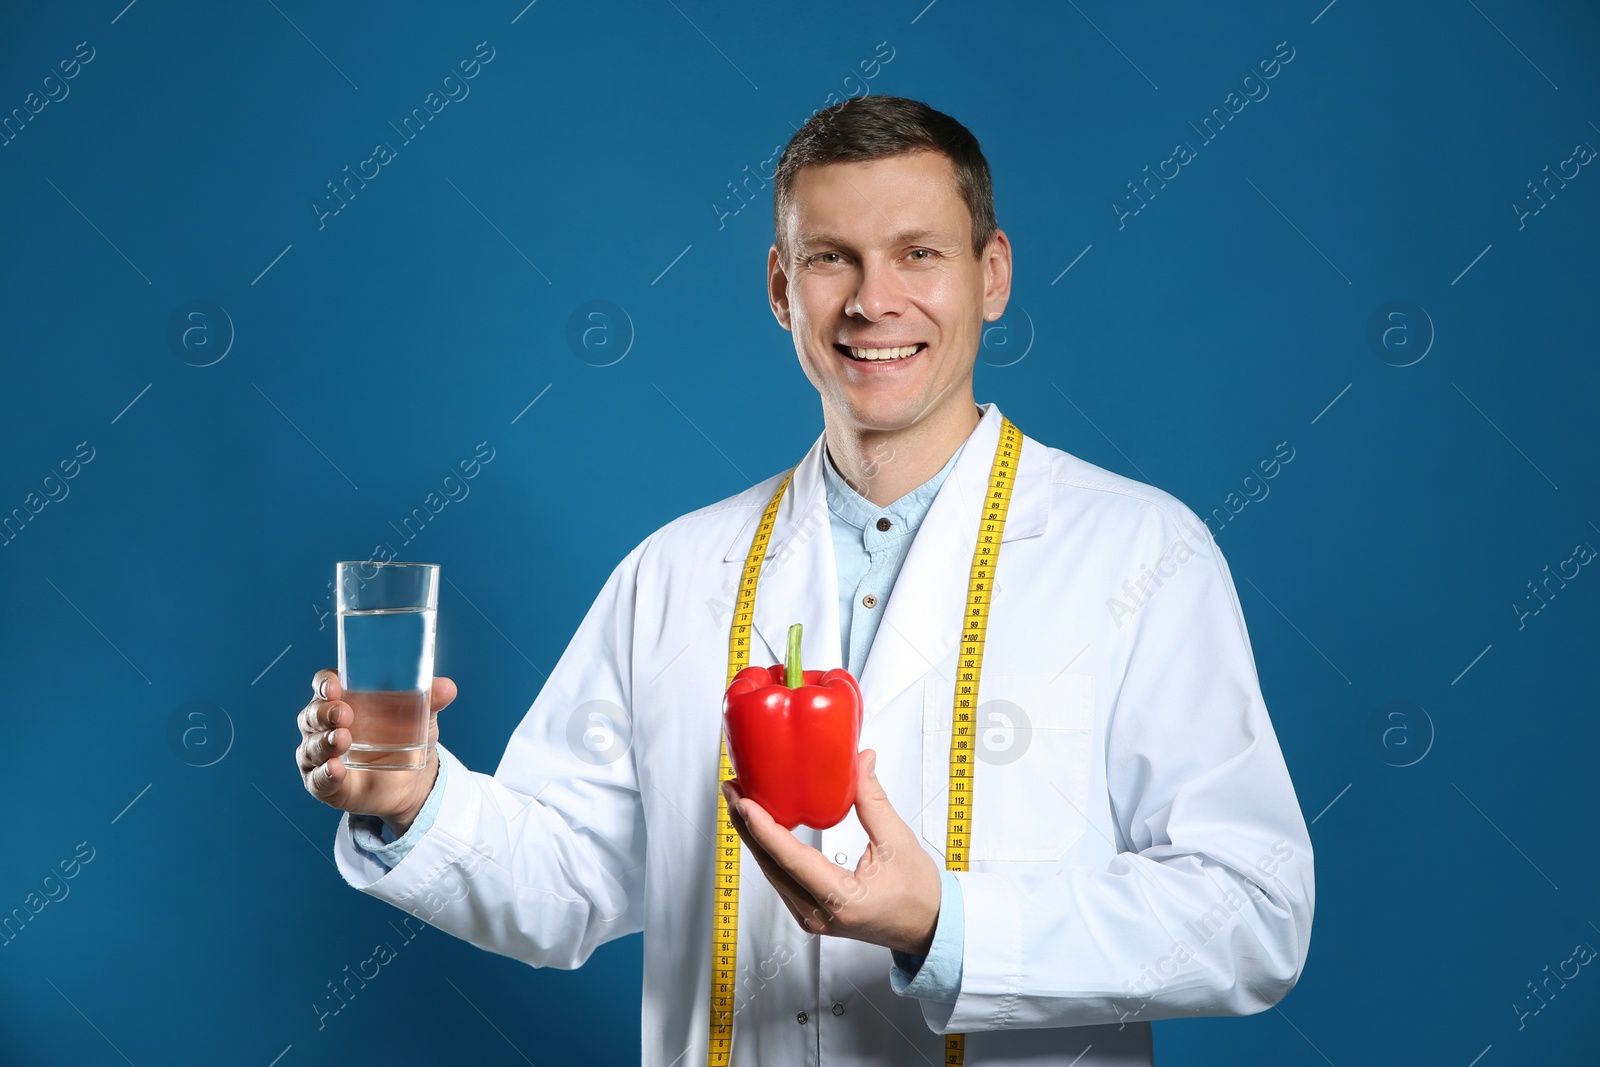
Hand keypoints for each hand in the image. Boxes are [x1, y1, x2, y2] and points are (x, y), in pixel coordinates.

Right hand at [297, 668, 456, 833]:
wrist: (413, 780)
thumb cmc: (406, 736)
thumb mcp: (420, 716)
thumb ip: (430, 699)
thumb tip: (448, 686)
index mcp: (344, 699)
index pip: (325, 685)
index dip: (325, 683)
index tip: (335, 684)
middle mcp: (325, 725)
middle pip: (313, 714)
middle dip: (325, 713)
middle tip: (344, 713)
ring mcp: (321, 756)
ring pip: (311, 746)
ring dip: (324, 742)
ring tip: (343, 740)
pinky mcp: (324, 784)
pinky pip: (317, 779)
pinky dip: (325, 774)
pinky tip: (336, 769)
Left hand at [721, 749, 942, 956]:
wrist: (928, 927)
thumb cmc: (918, 893)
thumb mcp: (897, 841)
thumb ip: (872, 799)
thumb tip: (859, 760)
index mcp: (841, 899)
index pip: (790, 859)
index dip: (762, 827)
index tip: (744, 801)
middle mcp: (819, 914)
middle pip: (770, 865)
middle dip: (746, 825)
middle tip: (733, 789)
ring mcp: (811, 918)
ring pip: (771, 873)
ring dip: (753, 837)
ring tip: (741, 802)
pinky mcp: (809, 914)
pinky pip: (780, 880)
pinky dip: (768, 851)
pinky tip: (761, 828)